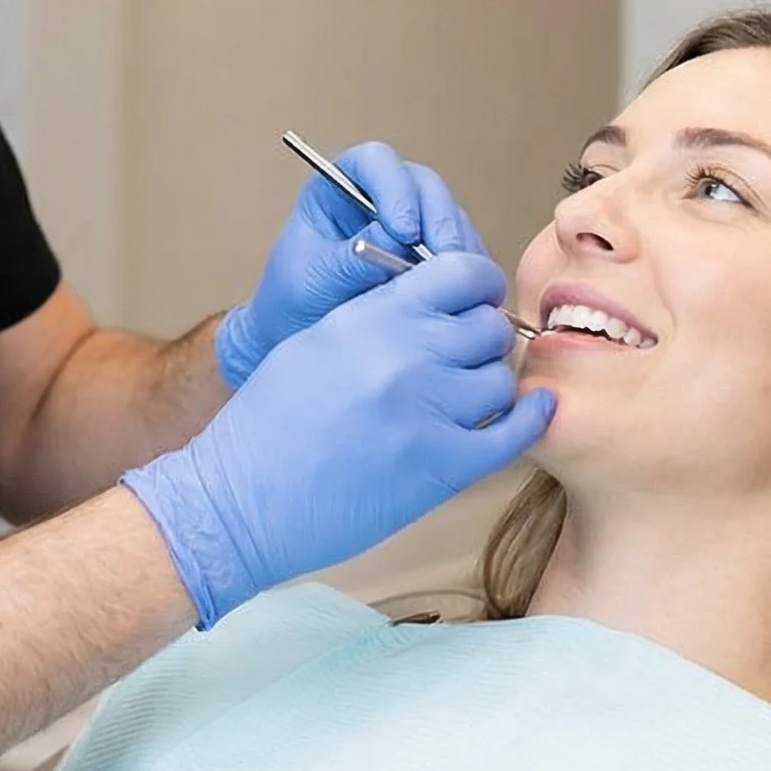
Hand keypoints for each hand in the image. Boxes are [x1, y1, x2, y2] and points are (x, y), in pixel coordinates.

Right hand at [126, 252, 550, 626]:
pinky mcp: (443, 466)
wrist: (242, 499)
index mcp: (371, 316)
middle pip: (488, 326)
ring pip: (503, 378)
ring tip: (469, 401)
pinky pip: (515, 434)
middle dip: (482, 341)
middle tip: (467, 360)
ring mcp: (428, 409)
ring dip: (492, 388)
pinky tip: (526, 417)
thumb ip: (377, 320)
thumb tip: (431, 310)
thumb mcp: (317, 344)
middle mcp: (406, 353)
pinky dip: (528, 423)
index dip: (476, 286)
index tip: (472, 304)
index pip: (461, 271)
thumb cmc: (268, 426)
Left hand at [214, 144, 487, 388]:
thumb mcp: (313, 281)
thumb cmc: (293, 304)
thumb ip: (352, 258)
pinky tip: (469, 296)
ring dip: (459, 248)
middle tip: (445, 259)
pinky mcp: (433, 258)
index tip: (403, 232)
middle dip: (438, 220)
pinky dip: (469, 272)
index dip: (395, 188)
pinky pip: (463, 253)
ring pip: (450, 218)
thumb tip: (398, 240)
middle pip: (424, 186)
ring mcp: (412, 226)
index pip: (374, 162)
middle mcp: (379, 199)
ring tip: (459, 284)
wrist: (299, 342)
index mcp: (339, 188)